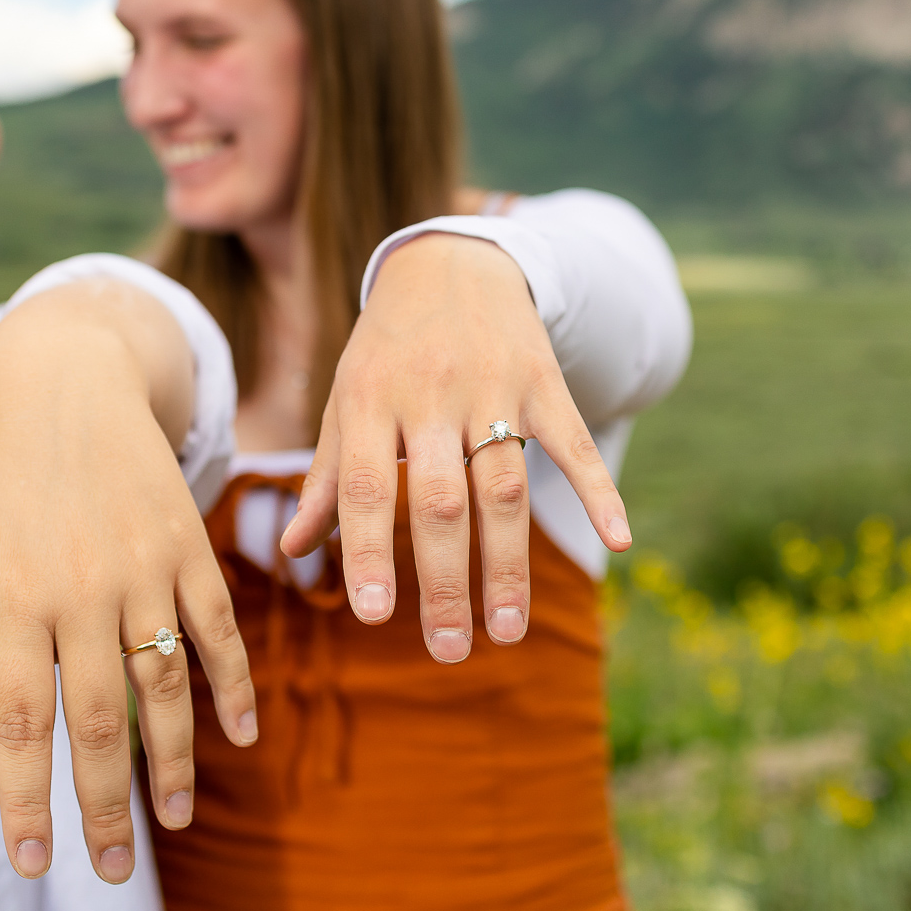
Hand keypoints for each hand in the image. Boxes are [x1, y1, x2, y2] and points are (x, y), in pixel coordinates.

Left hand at [0, 280, 255, 884]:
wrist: (67, 373)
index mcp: (13, 592)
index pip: (23, 718)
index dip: (29, 797)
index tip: (35, 863)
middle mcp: (82, 587)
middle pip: (102, 718)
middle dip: (106, 804)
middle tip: (110, 871)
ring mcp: (143, 566)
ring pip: (167, 683)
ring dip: (174, 760)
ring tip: (171, 821)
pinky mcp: (188, 544)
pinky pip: (217, 627)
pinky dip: (233, 684)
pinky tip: (239, 736)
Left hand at [278, 233, 631, 661]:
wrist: (450, 261)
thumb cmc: (387, 349)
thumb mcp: (347, 400)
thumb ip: (329, 478)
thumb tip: (292, 551)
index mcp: (370, 400)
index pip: (369, 486)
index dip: (370, 551)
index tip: (375, 616)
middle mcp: (431, 395)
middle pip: (441, 501)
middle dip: (446, 581)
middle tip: (451, 650)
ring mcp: (493, 387)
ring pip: (504, 486)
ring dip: (508, 564)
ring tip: (506, 629)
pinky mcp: (543, 380)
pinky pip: (573, 442)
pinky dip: (598, 490)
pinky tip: (618, 541)